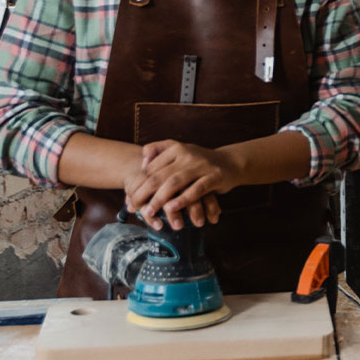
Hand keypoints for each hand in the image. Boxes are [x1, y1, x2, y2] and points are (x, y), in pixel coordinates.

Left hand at [125, 140, 239, 229]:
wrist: (230, 161)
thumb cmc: (199, 160)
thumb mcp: (179, 149)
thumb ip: (158, 151)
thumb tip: (142, 163)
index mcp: (175, 148)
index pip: (151, 167)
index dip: (138, 183)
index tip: (129, 197)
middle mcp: (186, 154)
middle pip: (159, 175)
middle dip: (144, 192)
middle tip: (134, 206)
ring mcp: (201, 165)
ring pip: (175, 182)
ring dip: (160, 198)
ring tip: (149, 211)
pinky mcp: (214, 176)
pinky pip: (196, 189)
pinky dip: (183, 199)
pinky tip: (173, 208)